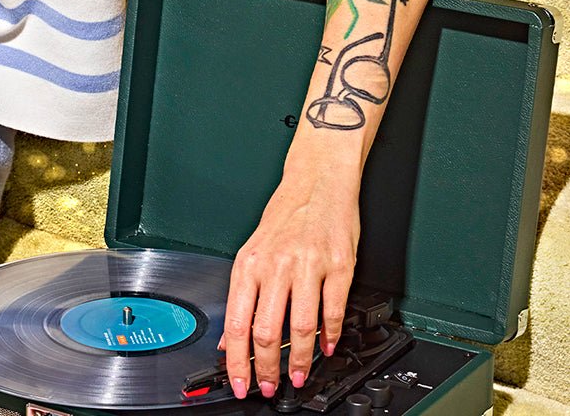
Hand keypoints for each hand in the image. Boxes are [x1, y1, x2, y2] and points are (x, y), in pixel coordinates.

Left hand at [221, 171, 358, 398]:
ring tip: (298, 376)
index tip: (239, 383)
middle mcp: (275, 265)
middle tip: (270, 387)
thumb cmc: (286, 216)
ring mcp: (308, 266)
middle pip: (266, 331)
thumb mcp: (254, 251)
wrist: (318, 182)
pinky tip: (327, 346)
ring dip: (300, 361)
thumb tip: (232, 338)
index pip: (237, 322)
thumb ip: (244, 293)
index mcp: (249, 263)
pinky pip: (332, 311)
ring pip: (300, 328)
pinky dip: (329, 336)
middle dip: (267, 369)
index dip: (237, 361)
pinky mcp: (338, 266)